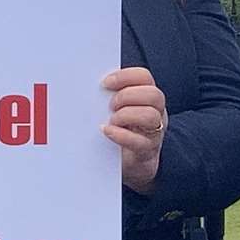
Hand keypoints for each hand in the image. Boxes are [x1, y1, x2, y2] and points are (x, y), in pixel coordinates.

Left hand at [101, 67, 166, 193]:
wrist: (130, 163)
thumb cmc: (120, 130)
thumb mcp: (117, 109)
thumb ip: (110, 95)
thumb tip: (83, 83)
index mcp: (147, 96)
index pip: (144, 77)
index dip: (125, 76)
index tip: (104, 84)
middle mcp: (156, 112)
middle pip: (153, 95)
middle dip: (127, 97)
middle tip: (110, 106)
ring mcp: (154, 132)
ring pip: (151, 116)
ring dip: (126, 115)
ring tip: (111, 120)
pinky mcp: (147, 151)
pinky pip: (140, 142)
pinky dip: (121, 135)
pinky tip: (106, 131)